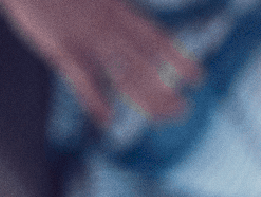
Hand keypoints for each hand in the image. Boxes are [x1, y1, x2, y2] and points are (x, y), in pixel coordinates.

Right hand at [0, 0, 201, 124]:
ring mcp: (88, 40)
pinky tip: (106, 121)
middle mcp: (111, 29)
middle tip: (183, 110)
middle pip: (145, 66)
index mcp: (121, 12)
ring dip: (146, 98)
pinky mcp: (62, 50)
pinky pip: (83, 80)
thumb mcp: (102, 0)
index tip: (198, 78)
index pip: (158, 40)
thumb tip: (137, 33)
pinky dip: (95, 101)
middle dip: (165, 89)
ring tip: (163, 117)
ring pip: (124, 75)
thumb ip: (119, 15)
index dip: (178, 59)